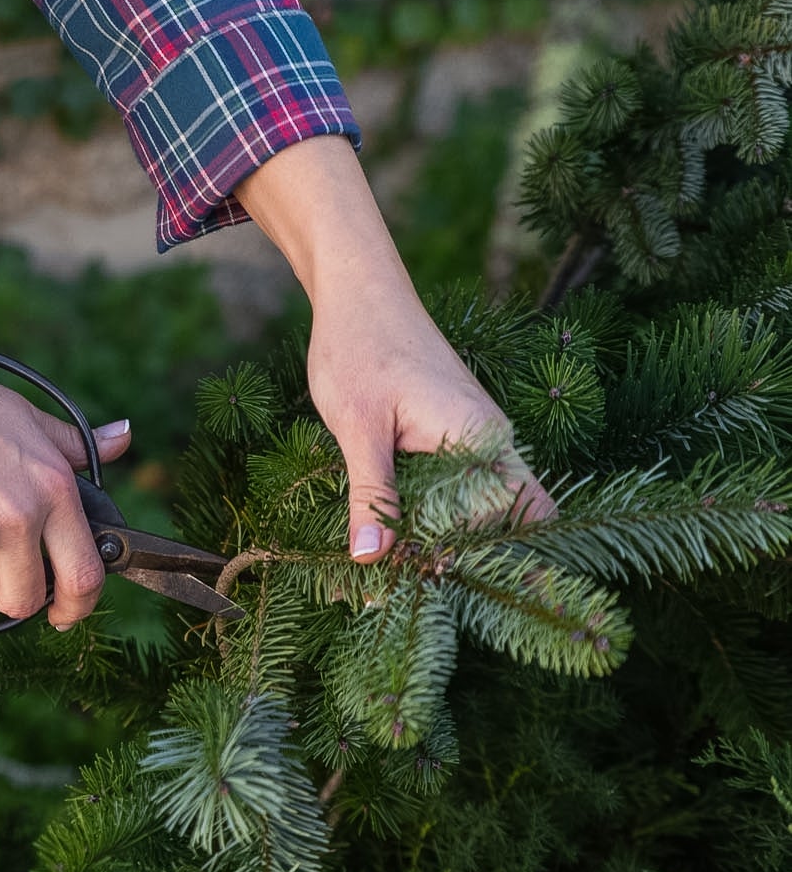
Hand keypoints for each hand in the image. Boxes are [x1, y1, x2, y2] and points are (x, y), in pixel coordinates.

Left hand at [234, 136, 554, 558]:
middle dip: (468, 551)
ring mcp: (479, 437)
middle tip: (407, 579)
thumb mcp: (357, 428)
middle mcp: (493, 438)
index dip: (476, 548)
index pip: (513, 514)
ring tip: (399, 563)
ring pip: (489, 504)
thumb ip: (371, 493)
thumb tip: (370, 557)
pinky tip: (398, 529)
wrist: (360, 293)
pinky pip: (467, 485)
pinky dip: (440, 511)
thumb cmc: (359, 348)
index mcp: (480, 435)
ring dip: (452, 534)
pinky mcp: (459, 435)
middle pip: (512, 517)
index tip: (426, 569)